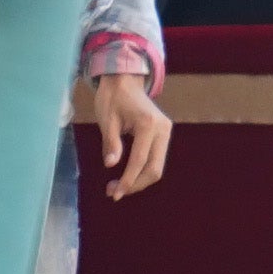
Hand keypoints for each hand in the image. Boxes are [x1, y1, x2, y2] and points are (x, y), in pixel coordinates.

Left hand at [87, 62, 173, 199]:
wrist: (125, 79)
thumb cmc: (112, 98)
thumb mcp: (106, 120)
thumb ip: (111, 143)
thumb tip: (110, 165)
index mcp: (148, 124)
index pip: (139, 160)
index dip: (127, 180)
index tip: (114, 194)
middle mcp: (162, 128)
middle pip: (154, 168)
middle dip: (135, 184)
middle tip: (113, 192)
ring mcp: (166, 131)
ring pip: (158, 166)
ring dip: (139, 180)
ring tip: (117, 186)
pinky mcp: (163, 133)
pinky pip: (156, 159)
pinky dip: (143, 171)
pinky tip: (127, 175)